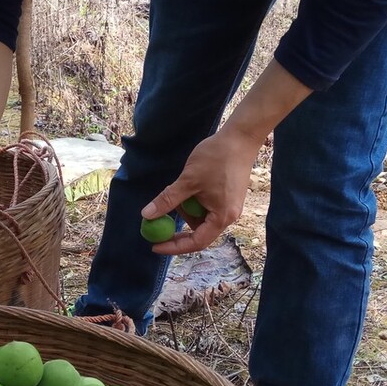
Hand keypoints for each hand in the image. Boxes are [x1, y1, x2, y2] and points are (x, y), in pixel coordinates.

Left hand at [141, 128, 262, 255]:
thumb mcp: (188, 181)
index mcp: (222, 217)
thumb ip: (168, 200)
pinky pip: (207, 208)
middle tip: (157, 222)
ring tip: (182, 187)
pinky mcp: (227, 197)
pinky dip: (194, 201)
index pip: (197, 242)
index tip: (155, 246)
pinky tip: (190, 185)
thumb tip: (146, 215)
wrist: (239, 138)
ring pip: (201, 218)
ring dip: (186, 209)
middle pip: (199, 232)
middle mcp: (228, 216)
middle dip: (178, 228)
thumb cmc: (216, 158)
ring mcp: (229, 207)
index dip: (174, 247)